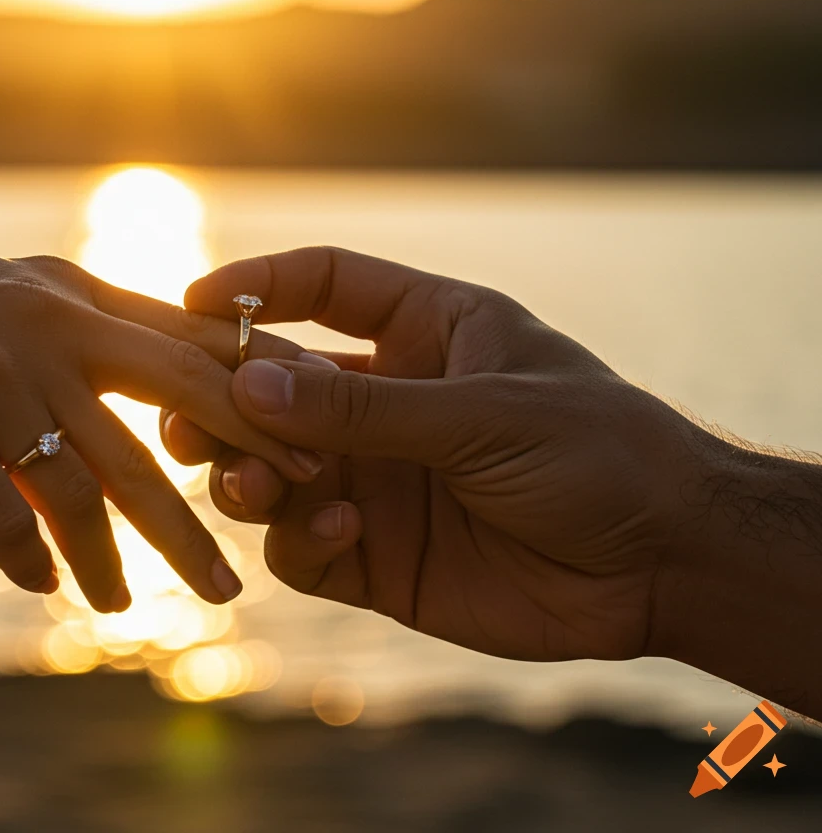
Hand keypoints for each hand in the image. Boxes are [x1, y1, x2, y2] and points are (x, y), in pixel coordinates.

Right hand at [0, 247, 331, 631]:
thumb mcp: (2, 303)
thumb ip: (83, 337)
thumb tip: (162, 387)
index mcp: (70, 297)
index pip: (194, 352)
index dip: (260, 406)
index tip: (313, 456)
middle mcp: (43, 332)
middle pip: (161, 427)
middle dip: (214, 502)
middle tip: (250, 570)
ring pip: (85, 488)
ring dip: (117, 560)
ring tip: (134, 612)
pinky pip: (3, 517)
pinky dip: (28, 559)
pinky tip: (40, 588)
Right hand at [163, 247, 722, 661]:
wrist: (664, 565)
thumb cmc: (598, 452)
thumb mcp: (484, 412)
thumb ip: (364, 404)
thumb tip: (246, 382)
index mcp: (423, 334)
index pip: (321, 287)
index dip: (253, 287)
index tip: (190, 302)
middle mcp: (387, 402)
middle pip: (272, 387)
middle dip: (223, 400)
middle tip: (187, 421)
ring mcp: (377, 479)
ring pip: (270, 470)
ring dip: (248, 474)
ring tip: (256, 483)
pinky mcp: (375, 555)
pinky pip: (302, 545)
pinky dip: (300, 537)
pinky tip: (342, 528)